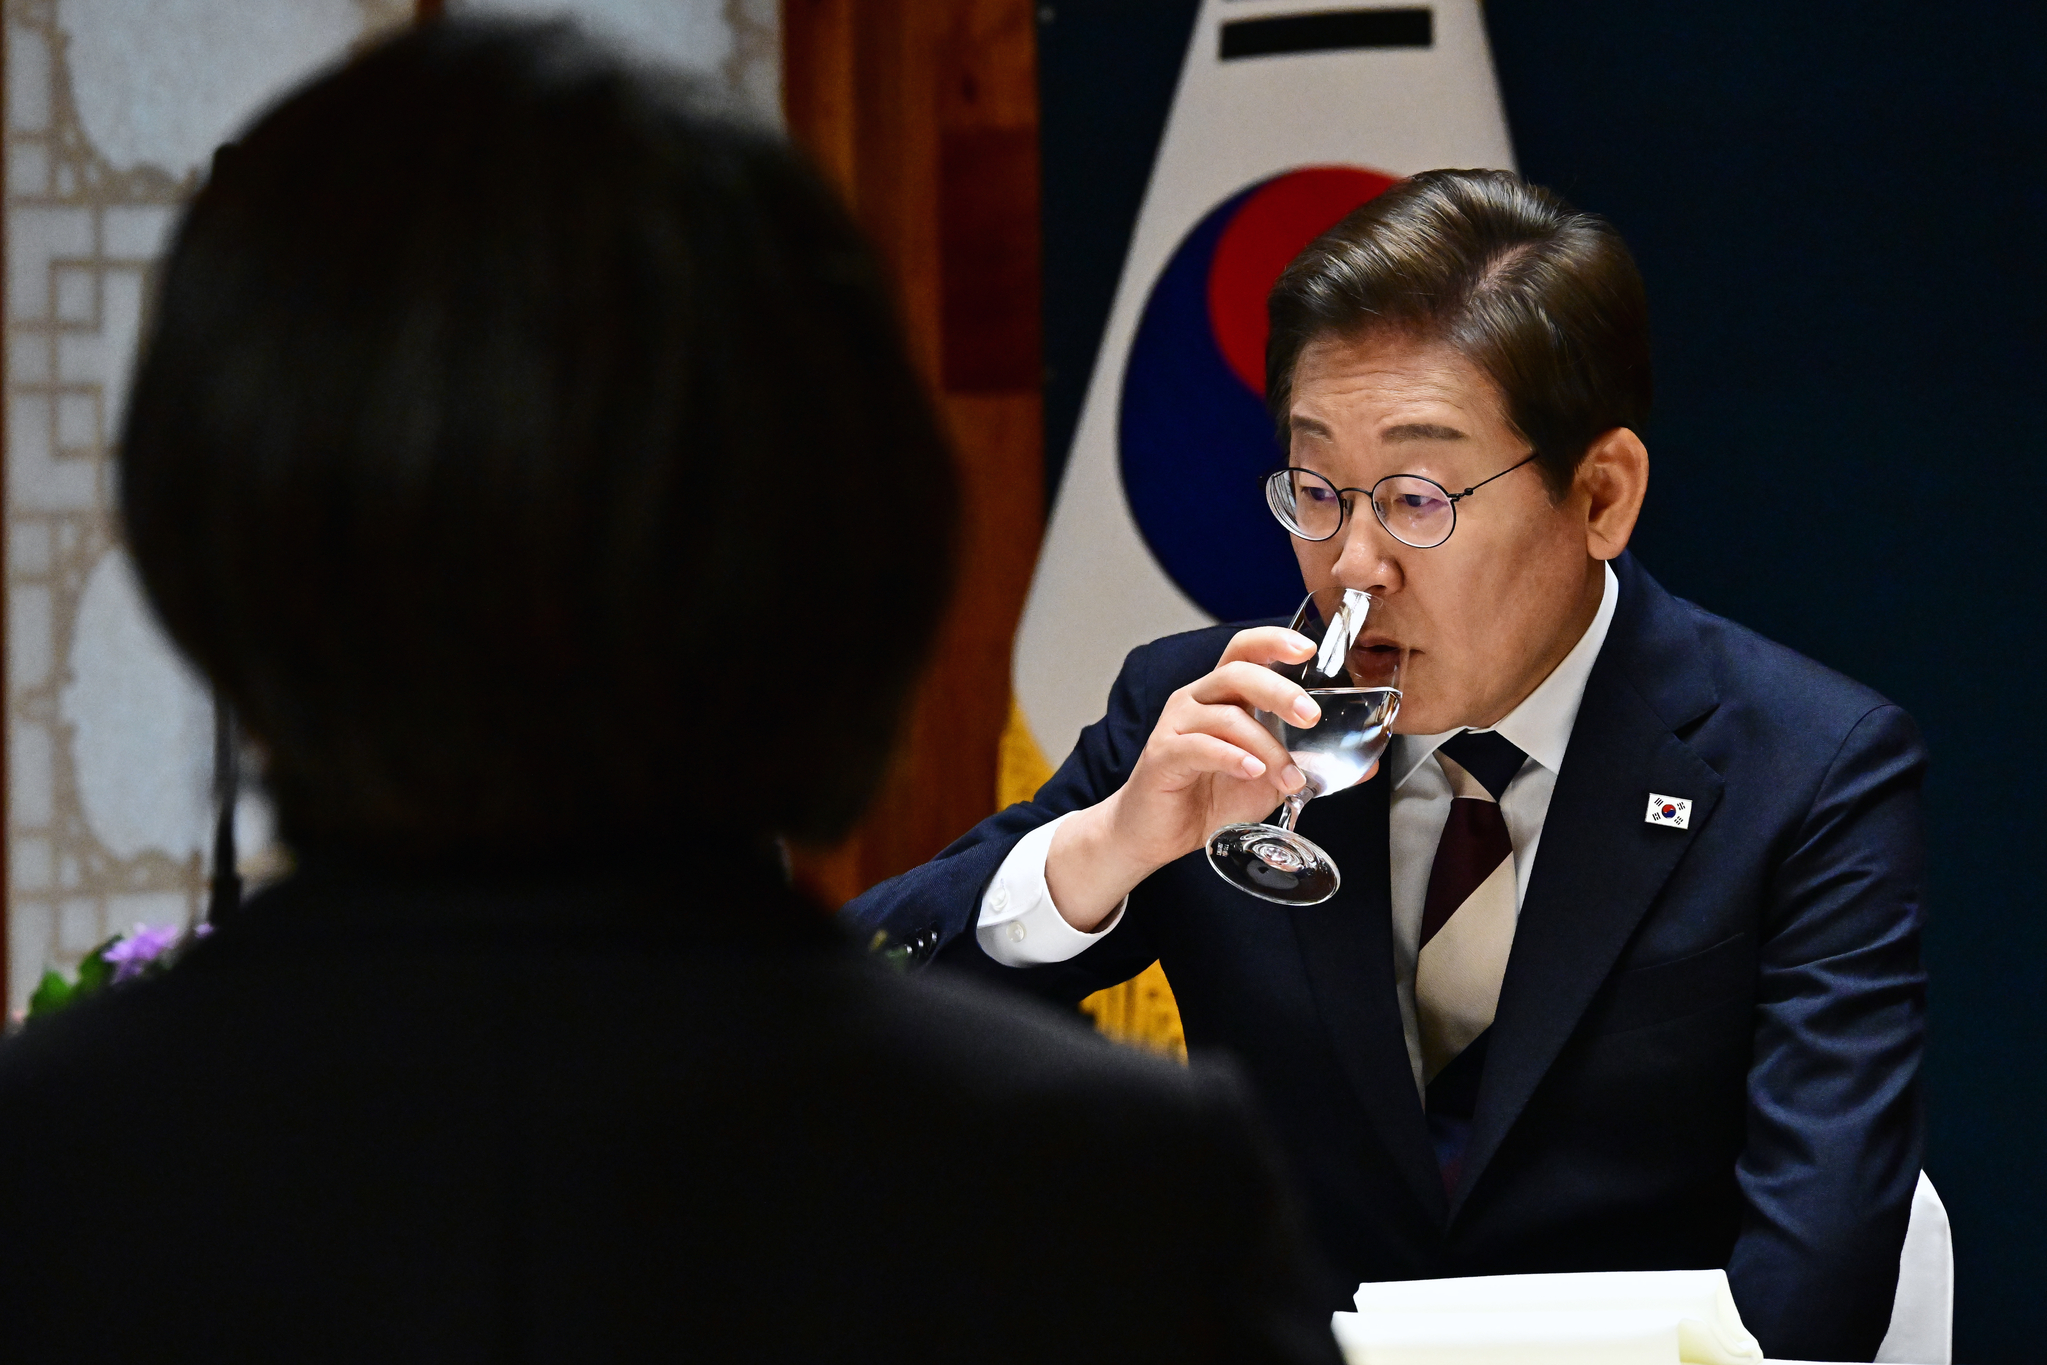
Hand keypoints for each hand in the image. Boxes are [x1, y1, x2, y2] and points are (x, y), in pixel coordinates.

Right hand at [1045, 627, 1374, 929]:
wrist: (1155, 835)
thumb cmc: (1208, 798)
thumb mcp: (1267, 781)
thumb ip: (1305, 767)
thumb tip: (1363, 768)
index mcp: (1222, 696)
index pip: (1245, 651)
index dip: (1274, 642)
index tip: (1308, 650)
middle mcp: (1196, 701)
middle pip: (1237, 673)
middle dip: (1279, 691)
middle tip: (1310, 716)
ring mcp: (1176, 726)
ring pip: (1225, 717)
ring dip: (1266, 746)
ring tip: (1288, 778)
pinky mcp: (1162, 756)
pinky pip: (1199, 746)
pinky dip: (1231, 757)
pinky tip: (1251, 771)